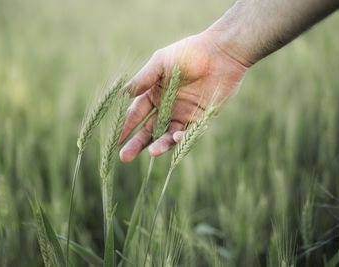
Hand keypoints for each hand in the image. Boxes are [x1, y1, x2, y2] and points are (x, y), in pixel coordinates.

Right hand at [118, 31, 247, 161]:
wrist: (221, 53)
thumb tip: (124, 94)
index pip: (137, 113)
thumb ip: (143, 78)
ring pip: (167, 134)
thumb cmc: (189, 52)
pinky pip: (188, 132)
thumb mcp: (161, 62)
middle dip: (137, 143)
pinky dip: (181, 137)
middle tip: (125, 157)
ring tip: (152, 153)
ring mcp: (183, 113)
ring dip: (159, 144)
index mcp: (154, 93)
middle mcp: (167, 106)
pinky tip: (175, 138)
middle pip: (149, 129)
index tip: (117, 140)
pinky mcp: (199, 118)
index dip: (127, 126)